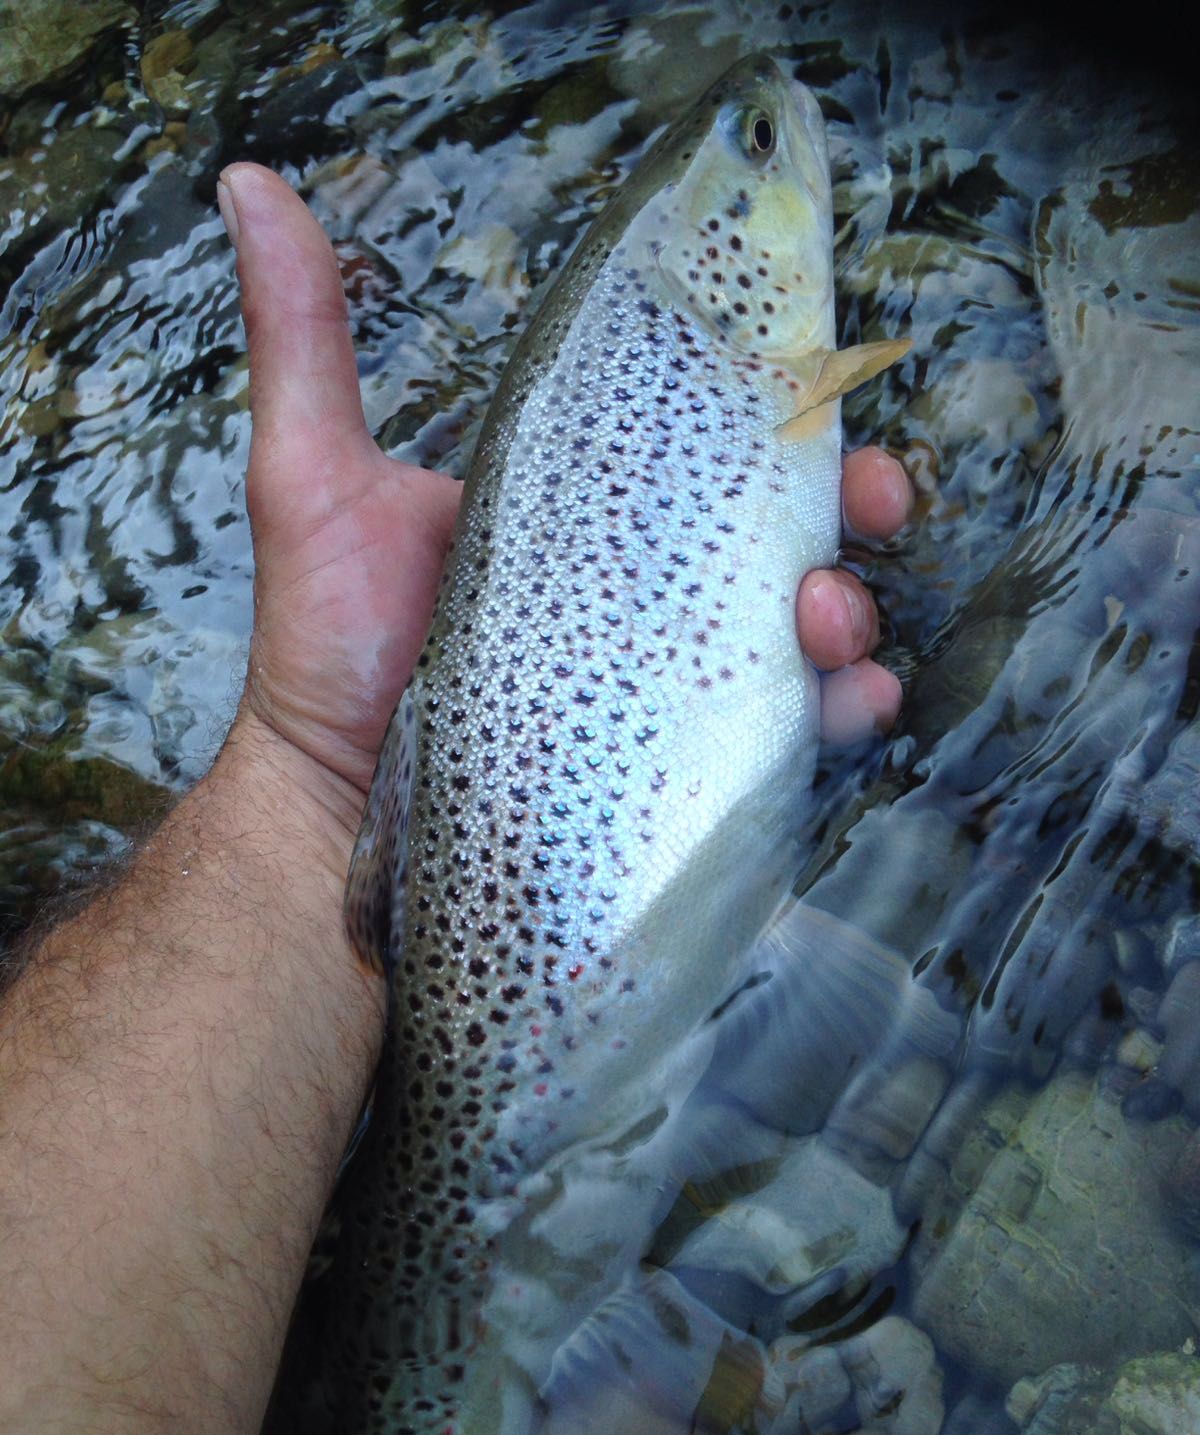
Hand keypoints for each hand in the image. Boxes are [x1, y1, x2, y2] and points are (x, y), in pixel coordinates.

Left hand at [219, 165, 910, 800]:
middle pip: (783, 530)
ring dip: (849, 610)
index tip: (823, 392)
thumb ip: (305, 342)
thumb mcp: (316, 481)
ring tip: (822, 617)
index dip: (785, 412)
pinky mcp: (684, 764)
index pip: (709, 448)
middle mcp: (642, 593)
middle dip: (855, 502)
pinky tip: (842, 704)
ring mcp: (670, 680)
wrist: (335, 808)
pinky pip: (793, 734)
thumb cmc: (328, 647)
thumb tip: (250, 186)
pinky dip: (842, 714)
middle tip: (872, 496)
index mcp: (588, 517)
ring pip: (806, 630)